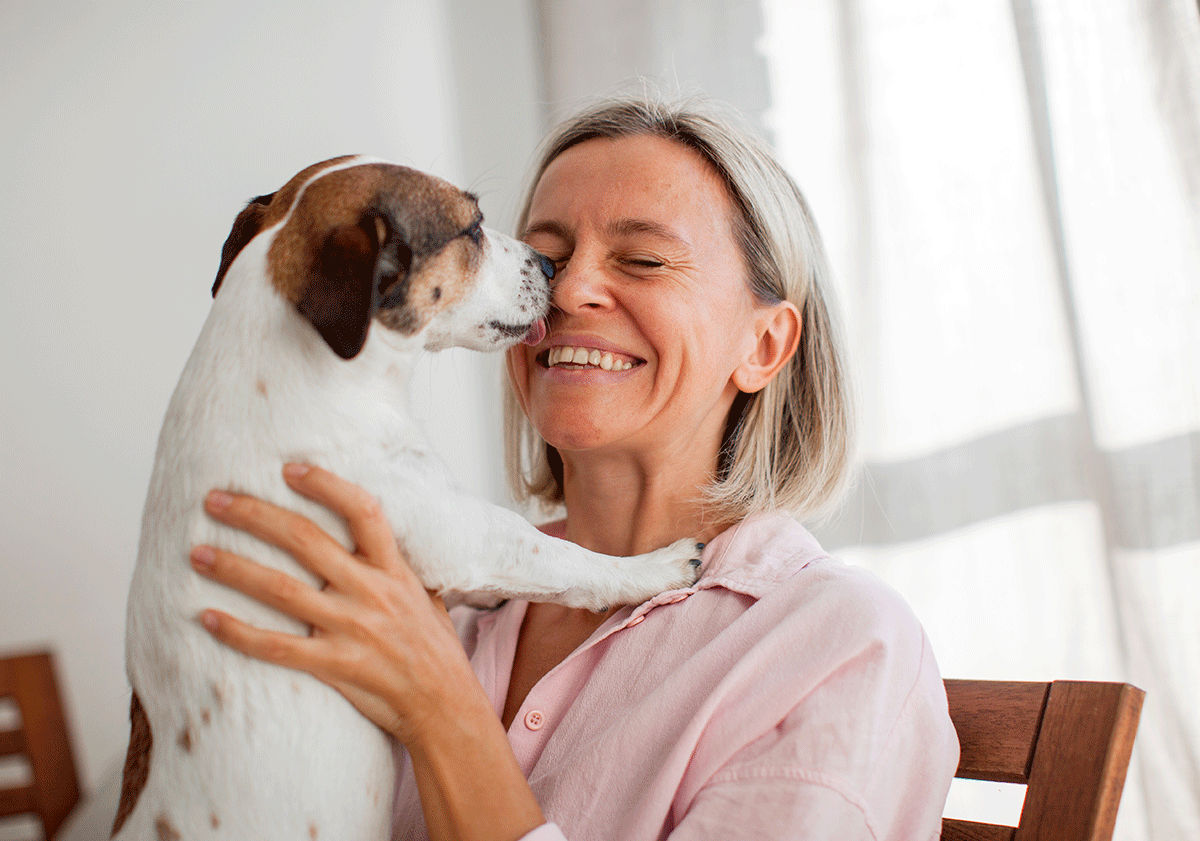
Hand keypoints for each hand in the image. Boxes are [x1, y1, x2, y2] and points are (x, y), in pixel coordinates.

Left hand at [192, 463, 480, 743]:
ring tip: (196, 554)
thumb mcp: (423, 594)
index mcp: (394, 569)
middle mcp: (371, 592)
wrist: (444, 704)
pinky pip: (276, 647)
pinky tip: (206, 619)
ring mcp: (351, 629)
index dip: (325, 485)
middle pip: (305, 541)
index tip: (288, 468)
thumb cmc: (432, 648)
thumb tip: (367, 535)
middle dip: (254, 515)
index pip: (362, 511)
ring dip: (233, 568)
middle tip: (214, 501)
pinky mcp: (335, 665)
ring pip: (280, 590)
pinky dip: (238, 633)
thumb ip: (392, 565)